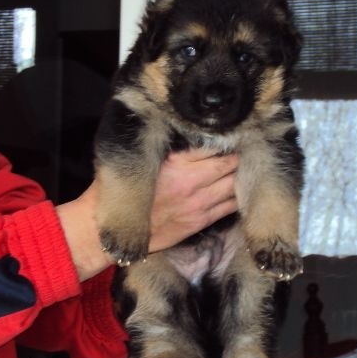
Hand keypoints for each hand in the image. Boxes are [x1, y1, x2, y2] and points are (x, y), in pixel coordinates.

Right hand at [57, 149, 237, 280]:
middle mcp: (191, 181)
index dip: (228, 137)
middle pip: (231, 163)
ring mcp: (199, 204)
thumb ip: (166, 144)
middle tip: (247, 148)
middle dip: (241, 154)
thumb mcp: (140, 158)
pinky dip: (239, 195)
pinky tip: (243, 188)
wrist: (109, 229)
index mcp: (176, 162)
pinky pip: (230, 206)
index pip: (214, 144)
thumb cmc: (121, 187)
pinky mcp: (200, 222)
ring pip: (235, 185)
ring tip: (248, 166)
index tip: (236, 132)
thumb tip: (190, 128)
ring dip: (243, 175)